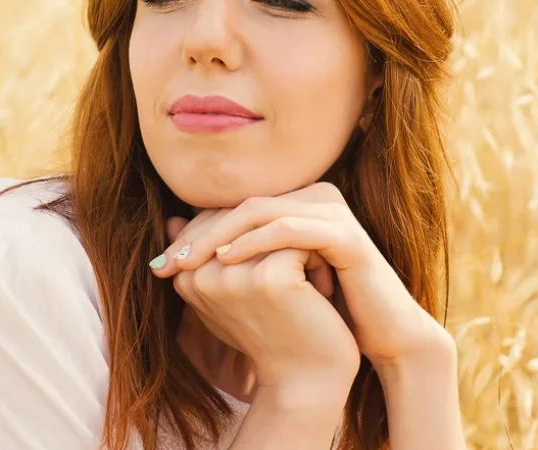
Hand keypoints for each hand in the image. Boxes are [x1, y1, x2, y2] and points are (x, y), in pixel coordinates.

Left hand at [152, 182, 451, 369]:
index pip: (234, 208)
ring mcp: (332, 211)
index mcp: (296, 202)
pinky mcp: (346, 234)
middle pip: (242, 205)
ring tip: (187, 261)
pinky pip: (289, 229)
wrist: (376, 340)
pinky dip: (253, 242)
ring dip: (217, 235)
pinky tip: (226, 261)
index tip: (161, 261)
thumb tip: (170, 226)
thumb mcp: (262, 281)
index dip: (195, 231)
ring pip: (260, 211)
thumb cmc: (317, 313)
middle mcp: (315, 196)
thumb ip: (224, 254)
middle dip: (199, 234)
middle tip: (167, 260)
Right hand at [155, 214, 360, 395]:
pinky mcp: (268, 277)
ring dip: (297, 250)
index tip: (270, 285)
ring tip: (305, 290)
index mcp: (185, 276)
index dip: (255, 241)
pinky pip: (298, 242)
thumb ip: (203, 255)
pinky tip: (318, 295)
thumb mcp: (230, 290)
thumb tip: (172, 218)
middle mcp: (201, 275)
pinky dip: (316, 263)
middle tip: (294, 285)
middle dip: (274, 242)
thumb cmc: (270, 333)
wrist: (305, 381)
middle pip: (245, 220)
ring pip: (273, 227)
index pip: (220, 220)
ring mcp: (233, 276)